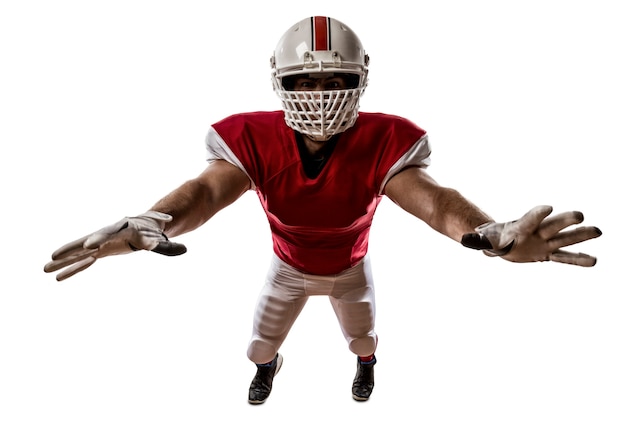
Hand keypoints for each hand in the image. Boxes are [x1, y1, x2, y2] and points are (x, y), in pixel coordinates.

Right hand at [44, 211, 186, 280]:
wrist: (145, 224)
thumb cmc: (152, 229)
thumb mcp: (160, 234)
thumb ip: (167, 243)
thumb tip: (182, 249)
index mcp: (120, 230)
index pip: (106, 234)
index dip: (97, 239)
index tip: (89, 246)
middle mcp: (106, 236)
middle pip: (85, 243)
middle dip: (70, 251)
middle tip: (53, 257)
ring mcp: (100, 244)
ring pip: (79, 254)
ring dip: (63, 263)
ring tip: (44, 269)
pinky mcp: (99, 253)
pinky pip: (83, 263)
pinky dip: (72, 270)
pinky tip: (58, 278)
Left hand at [461, 205, 600, 266]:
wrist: (501, 240)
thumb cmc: (491, 237)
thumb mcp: (483, 239)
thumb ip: (478, 239)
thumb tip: (465, 239)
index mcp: (520, 228)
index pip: (529, 219)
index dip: (538, 213)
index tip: (549, 207)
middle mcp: (536, 233)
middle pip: (552, 226)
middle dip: (565, 221)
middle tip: (580, 215)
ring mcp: (544, 243)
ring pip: (564, 239)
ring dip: (581, 236)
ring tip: (598, 231)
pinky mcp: (547, 254)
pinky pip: (564, 258)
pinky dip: (578, 260)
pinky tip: (594, 261)